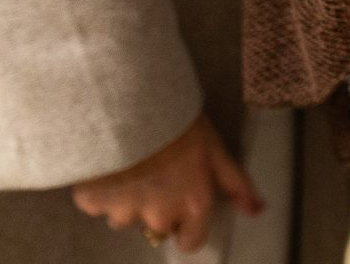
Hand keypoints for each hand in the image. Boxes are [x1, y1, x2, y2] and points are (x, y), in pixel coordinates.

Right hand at [69, 114, 262, 252]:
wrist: (129, 108)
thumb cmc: (179, 124)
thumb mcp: (215, 150)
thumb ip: (234, 183)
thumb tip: (256, 210)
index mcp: (192, 205)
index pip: (191, 241)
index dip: (187, 228)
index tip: (182, 212)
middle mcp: (159, 216)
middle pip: (158, 226)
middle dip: (157, 207)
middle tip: (156, 173)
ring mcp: (124, 212)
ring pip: (124, 216)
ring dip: (127, 199)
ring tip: (130, 164)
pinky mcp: (93, 203)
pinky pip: (97, 204)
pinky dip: (100, 190)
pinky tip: (108, 163)